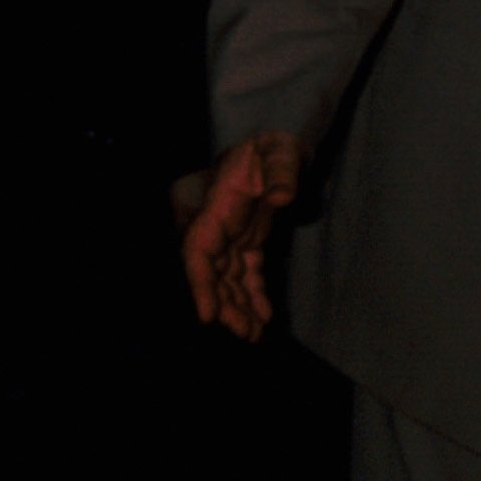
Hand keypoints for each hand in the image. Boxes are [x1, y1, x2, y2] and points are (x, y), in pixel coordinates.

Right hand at [175, 130, 302, 340]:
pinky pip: (244, 272)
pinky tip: (263, 315)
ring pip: (226, 275)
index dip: (200, 283)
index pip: (198, 248)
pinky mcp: (245, 239)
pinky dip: (252, 294)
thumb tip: (282, 196)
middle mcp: (212, 223)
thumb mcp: (278, 151)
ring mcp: (228, 233)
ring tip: (252, 334)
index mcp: (213, 204)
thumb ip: (280, 170)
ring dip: (236, 304)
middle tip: (244, 333)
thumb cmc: (272, 146)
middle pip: (210, 269)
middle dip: (222, 302)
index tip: (206, 315)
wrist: (275, 146)